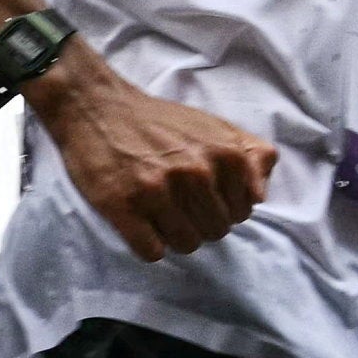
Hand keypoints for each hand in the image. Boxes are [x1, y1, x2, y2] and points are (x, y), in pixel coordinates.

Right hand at [33, 57, 276, 261]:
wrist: (97, 106)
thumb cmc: (159, 120)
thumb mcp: (216, 126)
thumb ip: (252, 155)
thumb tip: (260, 197)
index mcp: (225, 155)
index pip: (242, 213)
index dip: (221, 207)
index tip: (200, 194)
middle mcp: (196, 173)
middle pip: (215, 232)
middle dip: (198, 222)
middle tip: (176, 202)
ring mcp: (158, 191)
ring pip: (186, 245)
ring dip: (173, 236)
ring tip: (158, 213)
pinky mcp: (123, 207)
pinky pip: (151, 251)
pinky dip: (147, 244)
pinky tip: (139, 222)